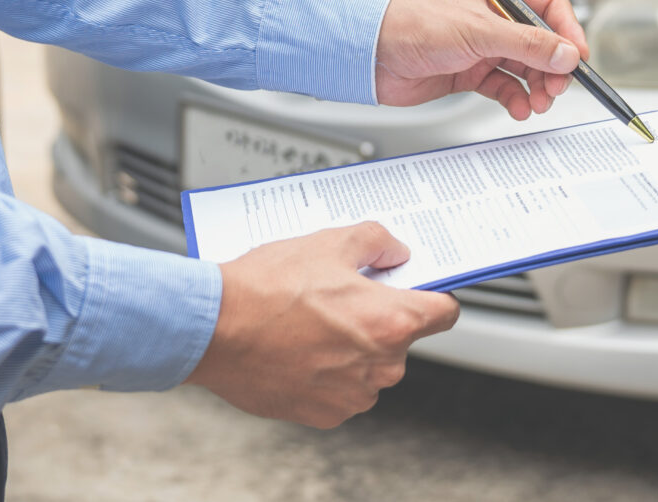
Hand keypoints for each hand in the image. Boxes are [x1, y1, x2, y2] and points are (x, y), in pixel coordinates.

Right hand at [186, 222, 459, 427]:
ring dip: (350, 349)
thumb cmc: (266, 289)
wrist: (212, 330)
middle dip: (376, 319)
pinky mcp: (325, 414)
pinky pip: (340, 391)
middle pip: (400, 339)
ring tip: (309, 324)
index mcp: (392, 321)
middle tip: (338, 298)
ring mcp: (354, 395)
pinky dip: (324, 374)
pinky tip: (296, 349)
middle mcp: (381, 366)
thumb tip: (394, 251)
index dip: (431, 295)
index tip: (417, 289)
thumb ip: (375, 242)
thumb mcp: (327, 242)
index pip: (445, 312)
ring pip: (369, 367)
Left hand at [374, 0, 584, 119]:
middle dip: (552, 66)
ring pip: (525, 66)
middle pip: (540, 41)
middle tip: (557, 88)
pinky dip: (515, 98)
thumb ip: (528, 43)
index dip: (567, 32)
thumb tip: (566, 54)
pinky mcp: (470, 69)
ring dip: (536, 86)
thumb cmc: (413, 25)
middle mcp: (492, 14)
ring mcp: (482, 43)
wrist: (373, 55)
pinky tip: (519, 107)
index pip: (548, 5)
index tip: (578, 57)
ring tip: (539, 102)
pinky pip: (504, 84)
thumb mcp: (480, 31)